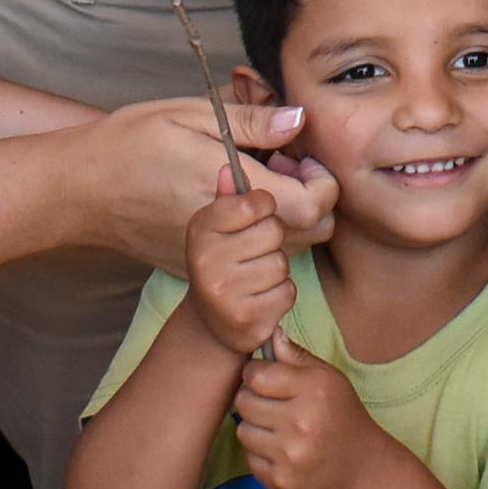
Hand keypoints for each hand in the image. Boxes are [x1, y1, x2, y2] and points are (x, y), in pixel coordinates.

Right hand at [85, 96, 327, 270]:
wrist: (79, 189)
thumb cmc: (130, 143)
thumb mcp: (190, 115)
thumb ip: (250, 122)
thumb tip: (298, 119)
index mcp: (229, 189)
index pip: (312, 205)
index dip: (321, 180)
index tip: (300, 156)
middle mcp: (226, 233)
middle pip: (310, 234)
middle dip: (312, 199)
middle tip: (283, 167)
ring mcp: (213, 256)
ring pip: (286, 253)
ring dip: (289, 220)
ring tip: (258, 187)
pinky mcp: (199, 267)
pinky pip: (253, 267)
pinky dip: (260, 241)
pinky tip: (236, 209)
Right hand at [184, 186, 297, 355]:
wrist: (207, 321)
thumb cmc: (217, 259)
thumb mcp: (213, 222)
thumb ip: (227, 195)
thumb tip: (231, 167)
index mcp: (200, 227)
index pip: (257, 202)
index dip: (265, 204)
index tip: (258, 210)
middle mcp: (207, 260)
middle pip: (274, 231)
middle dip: (271, 238)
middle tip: (251, 249)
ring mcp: (225, 293)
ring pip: (281, 263)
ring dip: (275, 268)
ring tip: (252, 274)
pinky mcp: (247, 320)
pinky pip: (287, 292)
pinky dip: (280, 294)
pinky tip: (258, 295)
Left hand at [232, 346, 390, 488]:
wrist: (362, 468)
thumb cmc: (342, 416)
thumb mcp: (328, 379)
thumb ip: (296, 357)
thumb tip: (270, 333)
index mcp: (314, 390)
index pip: (256, 376)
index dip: (255, 374)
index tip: (264, 379)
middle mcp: (302, 423)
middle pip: (244, 403)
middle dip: (253, 401)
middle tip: (272, 406)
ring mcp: (291, 457)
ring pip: (243, 433)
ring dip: (255, 429)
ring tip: (279, 430)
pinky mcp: (282, 483)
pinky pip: (251, 462)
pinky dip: (262, 457)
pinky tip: (284, 454)